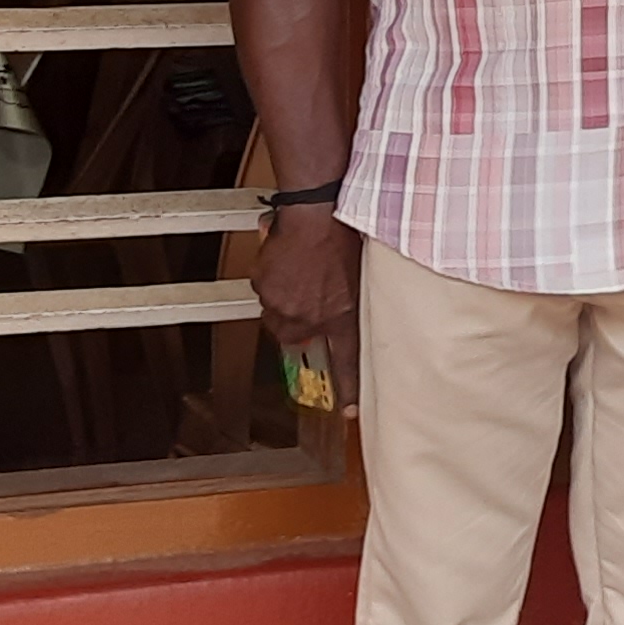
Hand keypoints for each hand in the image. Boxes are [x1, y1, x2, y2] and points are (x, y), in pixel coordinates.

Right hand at [253, 208, 364, 414]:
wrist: (316, 212)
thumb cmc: (343, 235)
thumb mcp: (360, 274)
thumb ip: (351, 301)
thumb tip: (342, 309)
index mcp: (340, 315)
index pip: (346, 361)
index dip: (348, 389)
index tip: (351, 412)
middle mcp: (310, 317)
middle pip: (295, 336)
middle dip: (298, 321)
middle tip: (307, 296)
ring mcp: (284, 304)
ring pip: (276, 314)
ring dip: (284, 300)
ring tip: (298, 272)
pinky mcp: (263, 286)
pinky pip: (263, 291)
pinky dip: (271, 279)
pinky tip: (284, 259)